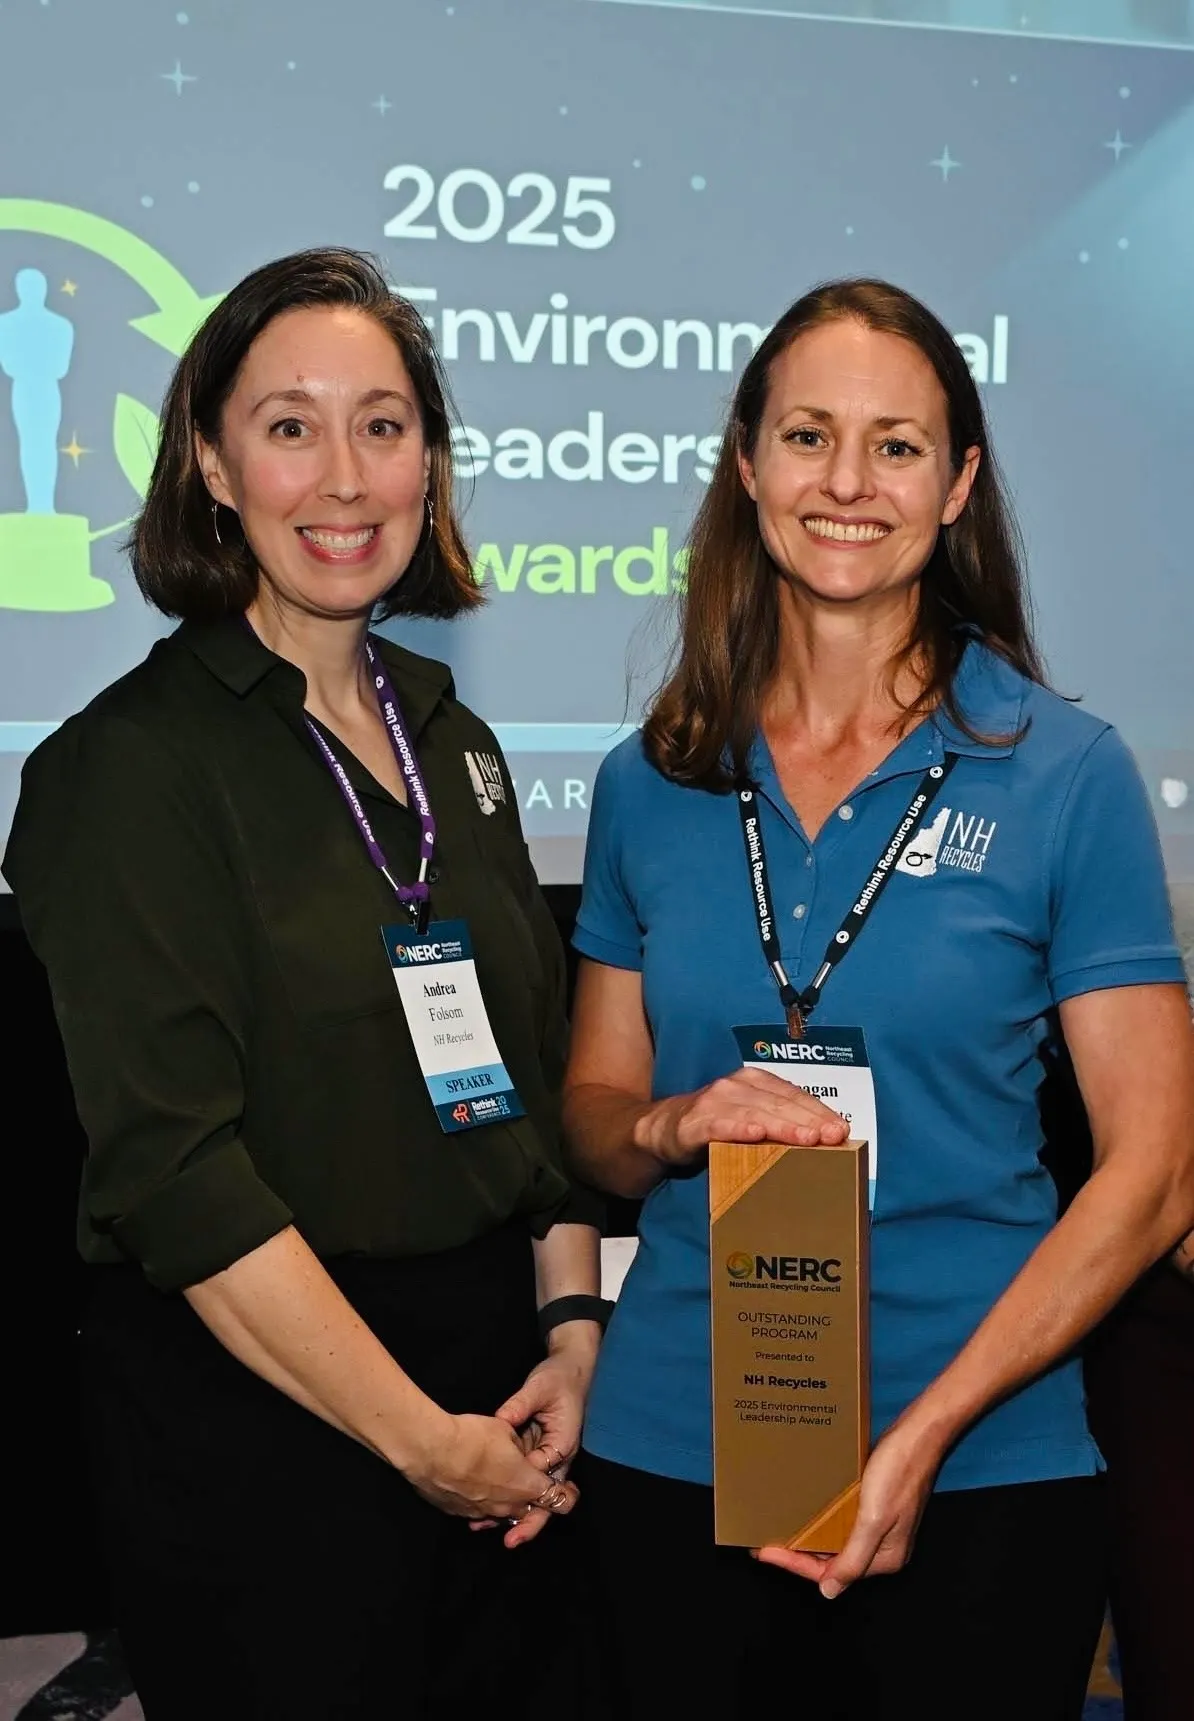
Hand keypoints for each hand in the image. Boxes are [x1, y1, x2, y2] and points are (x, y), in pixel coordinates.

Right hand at [402, 1411, 571, 1524]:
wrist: (431, 1451)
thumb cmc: (474, 1437)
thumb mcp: (505, 1429)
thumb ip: (517, 1444)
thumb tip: (516, 1448)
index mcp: (526, 1486)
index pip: (557, 1498)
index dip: (565, 1495)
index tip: (569, 1490)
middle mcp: (508, 1506)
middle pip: (529, 1510)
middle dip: (532, 1499)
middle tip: (530, 1485)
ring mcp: (482, 1513)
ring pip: (501, 1513)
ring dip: (504, 1501)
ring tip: (498, 1483)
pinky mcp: (459, 1513)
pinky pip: (477, 1510)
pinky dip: (480, 1500)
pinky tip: (471, 1484)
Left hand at [477, 1327, 598, 1547]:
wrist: (570, 1370)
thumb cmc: (558, 1379)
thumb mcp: (539, 1388)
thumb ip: (520, 1405)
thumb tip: (501, 1421)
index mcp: (562, 1445)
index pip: (544, 1475)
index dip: (526, 1489)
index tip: (507, 1503)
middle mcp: (556, 1458)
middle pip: (544, 1498)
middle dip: (528, 1521)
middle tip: (511, 1540)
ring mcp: (543, 1459)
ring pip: (529, 1493)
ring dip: (510, 1512)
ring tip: (482, 1527)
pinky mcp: (532, 1454)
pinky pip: (519, 1480)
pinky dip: (504, 1493)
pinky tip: (481, 1504)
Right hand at [635, 1067, 850, 1171]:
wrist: (665, 1129)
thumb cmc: (717, 1125)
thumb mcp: (751, 1119)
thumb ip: (780, 1124)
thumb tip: (824, 1140)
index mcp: (756, 1081)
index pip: (794, 1095)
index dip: (820, 1112)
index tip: (842, 1130)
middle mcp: (737, 1085)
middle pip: (780, 1103)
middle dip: (809, 1120)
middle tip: (833, 1136)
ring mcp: (715, 1101)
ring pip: (756, 1113)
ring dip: (783, 1125)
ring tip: (808, 1139)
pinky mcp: (695, 1122)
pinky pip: (721, 1125)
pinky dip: (739, 1129)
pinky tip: (755, 1135)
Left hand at [754, 1412, 946, 1595]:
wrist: (919, 1434)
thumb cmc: (898, 1473)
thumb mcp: (874, 1520)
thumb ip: (853, 1559)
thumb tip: (830, 1593)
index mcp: (885, 1558)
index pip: (832, 1573)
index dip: (795, 1564)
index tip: (765, 1552)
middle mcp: (883, 1547)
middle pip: (833, 1559)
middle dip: (799, 1552)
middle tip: (766, 1541)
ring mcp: (880, 1525)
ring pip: (836, 1540)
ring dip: (809, 1536)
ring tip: (780, 1527)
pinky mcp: (876, 1505)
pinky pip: (843, 1521)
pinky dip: (823, 1520)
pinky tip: (807, 1509)